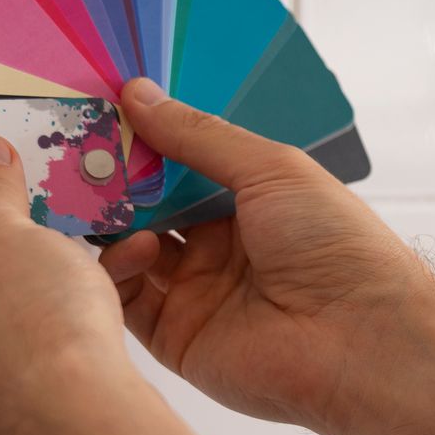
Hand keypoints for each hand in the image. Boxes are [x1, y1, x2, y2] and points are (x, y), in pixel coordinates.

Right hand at [100, 79, 434, 434]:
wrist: (360, 340)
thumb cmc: (334, 243)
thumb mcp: (271, 169)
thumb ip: (199, 137)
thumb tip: (137, 94)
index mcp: (251, 203)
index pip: (182, 166)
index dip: (144, 141)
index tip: (100, 110)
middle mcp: (220, 247)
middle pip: (149, 207)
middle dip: (115, 179)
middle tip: (74, 148)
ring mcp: (196, 293)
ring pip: (130, 249)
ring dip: (109, 221)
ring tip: (91, 192)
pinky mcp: (176, 337)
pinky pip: (127, 300)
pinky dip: (116, 270)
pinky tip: (132, 247)